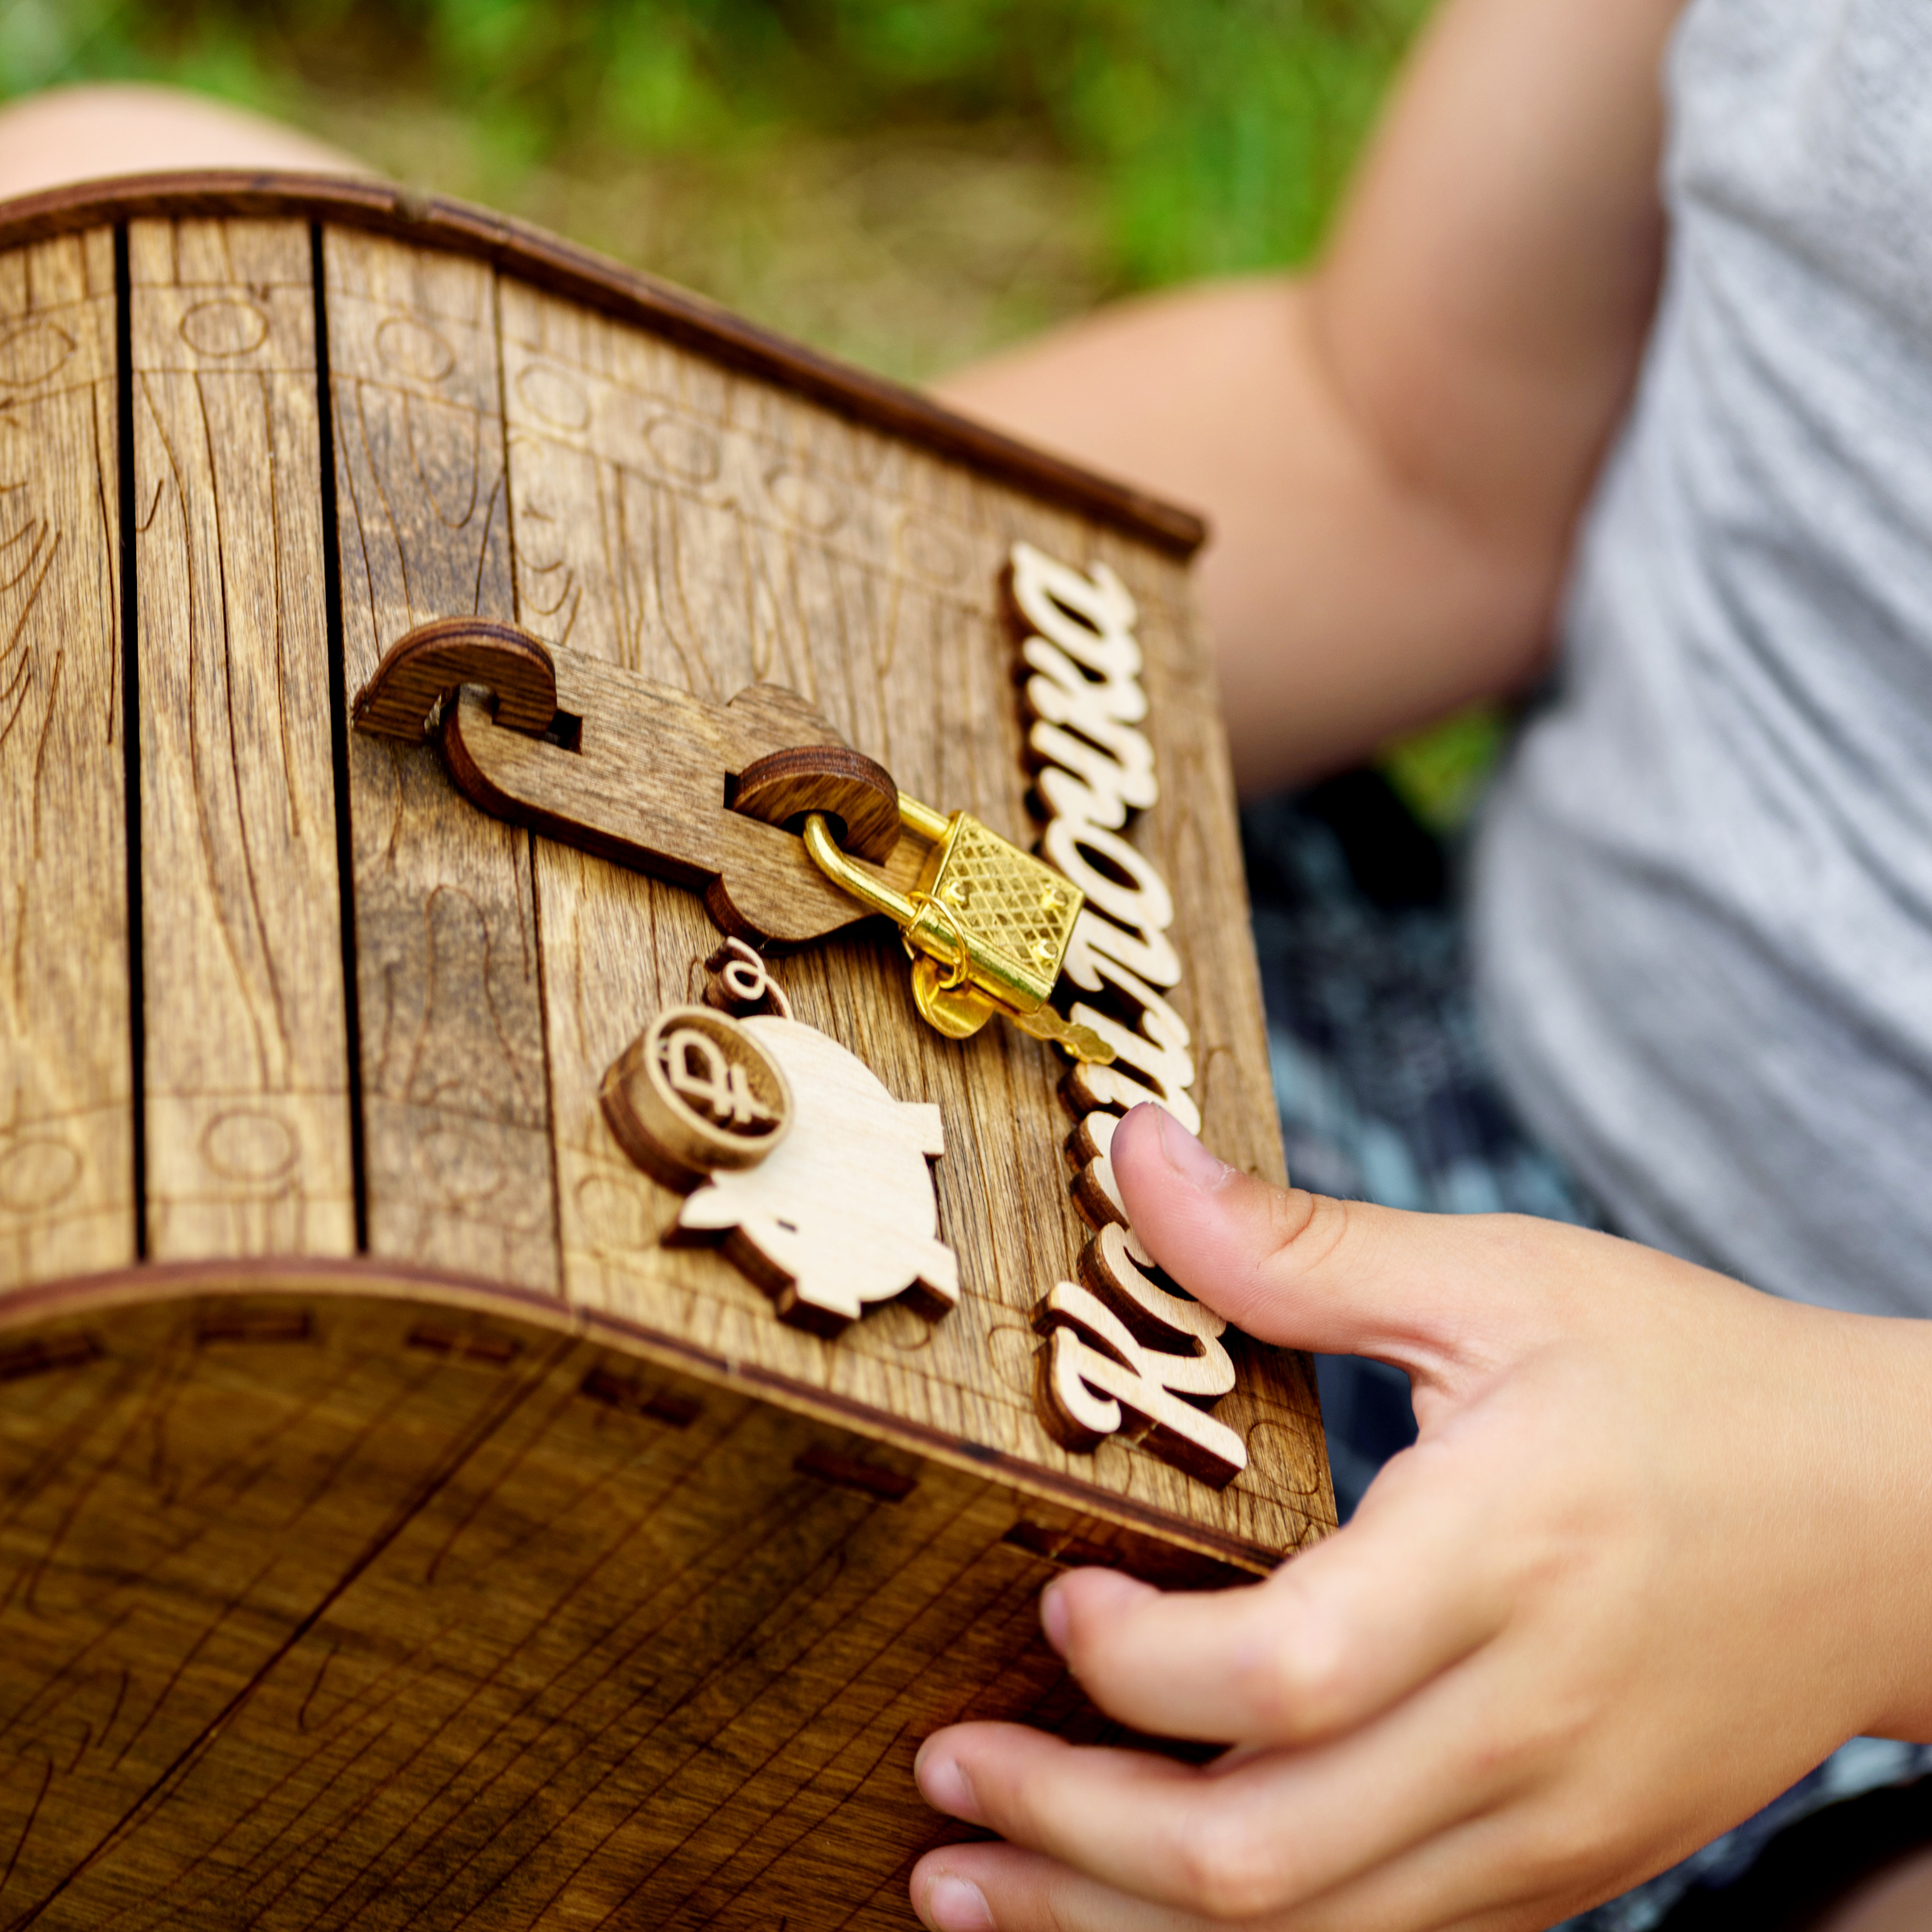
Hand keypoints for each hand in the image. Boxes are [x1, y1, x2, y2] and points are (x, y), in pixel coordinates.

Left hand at [910, 1104, 1931, 1931]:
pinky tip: (1131, 1905)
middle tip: (945, 1768)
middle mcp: (1530, 1725)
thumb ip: (1302, 1246)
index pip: (1285, 1670)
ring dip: (1113, 1930)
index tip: (1048, 1600)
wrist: (1894, 1526)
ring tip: (970, 1888)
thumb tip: (1132, 1153)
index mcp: (1510, 1553)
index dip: (1130, 1666)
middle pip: (1265, 1856)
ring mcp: (1552, 1829)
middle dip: (1070, 1836)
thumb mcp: (1506, 1280)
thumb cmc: (1695, 1381)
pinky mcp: (1564, 1872)